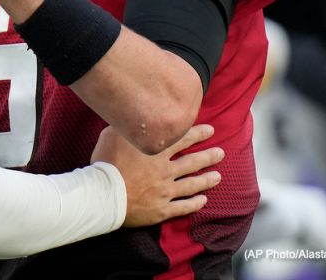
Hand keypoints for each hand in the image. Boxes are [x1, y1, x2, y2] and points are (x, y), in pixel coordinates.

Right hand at [92, 124, 222, 226]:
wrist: (104, 194)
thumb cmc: (105, 162)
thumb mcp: (113, 133)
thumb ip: (128, 126)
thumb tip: (133, 117)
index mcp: (156, 151)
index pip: (183, 139)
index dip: (198, 134)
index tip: (211, 130)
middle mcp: (165, 170)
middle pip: (193, 162)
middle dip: (209, 157)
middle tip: (221, 153)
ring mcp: (165, 191)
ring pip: (191, 185)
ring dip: (206, 180)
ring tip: (218, 177)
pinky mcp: (161, 210)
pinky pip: (182, 207)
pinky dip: (194, 204)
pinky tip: (203, 201)